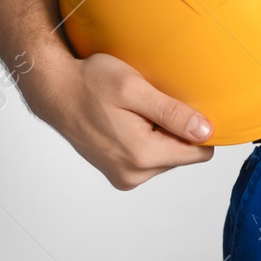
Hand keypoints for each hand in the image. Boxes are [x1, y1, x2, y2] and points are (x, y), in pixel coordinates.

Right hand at [25, 51, 213, 189]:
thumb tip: (206, 131)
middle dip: (175, 131)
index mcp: (141, 156)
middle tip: (150, 107)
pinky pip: (149, 159)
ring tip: (136, 114)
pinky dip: (147, 141)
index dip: (197, 128)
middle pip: (183, 155)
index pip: (199, 152)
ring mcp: (123, 177)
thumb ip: (172, 112)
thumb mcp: (133, 88)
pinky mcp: (117, 174)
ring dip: (160, 135)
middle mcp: (133, 175)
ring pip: (167, 157)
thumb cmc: (90, 83)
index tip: (181, 108)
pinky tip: (128, 123)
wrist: (54, 90)